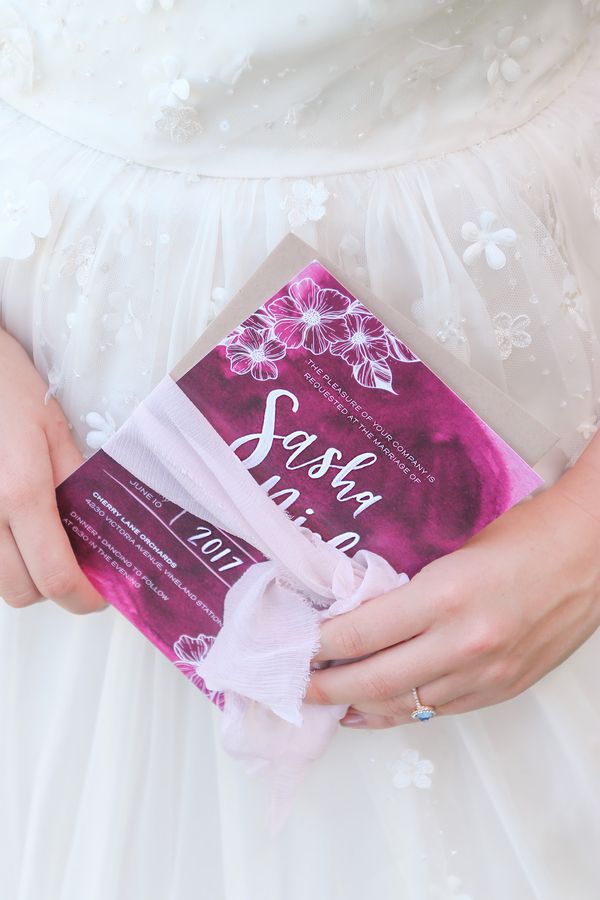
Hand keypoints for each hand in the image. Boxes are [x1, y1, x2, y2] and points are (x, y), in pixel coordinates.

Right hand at [0, 328, 106, 613]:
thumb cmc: (6, 388)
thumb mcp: (55, 431)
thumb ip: (78, 484)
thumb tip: (100, 528)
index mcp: (21, 492)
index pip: (55, 575)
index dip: (83, 597)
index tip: (100, 593)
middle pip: (23, 591)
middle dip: (56, 588)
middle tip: (78, 564)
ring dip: (25, 575)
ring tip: (45, 542)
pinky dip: (1, 558)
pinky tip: (15, 530)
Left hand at [304, 438, 599, 727]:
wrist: (592, 552)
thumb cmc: (527, 536)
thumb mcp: (455, 552)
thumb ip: (412, 589)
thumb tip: (365, 615)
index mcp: (445, 595)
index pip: (360, 633)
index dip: (319, 646)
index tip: (296, 647)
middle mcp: (463, 642)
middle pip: (374, 680)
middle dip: (326, 688)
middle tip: (295, 686)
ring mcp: (486, 673)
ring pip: (406, 706)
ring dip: (361, 707)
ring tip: (330, 704)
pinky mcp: (504, 689)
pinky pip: (441, 711)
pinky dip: (404, 712)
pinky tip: (380, 709)